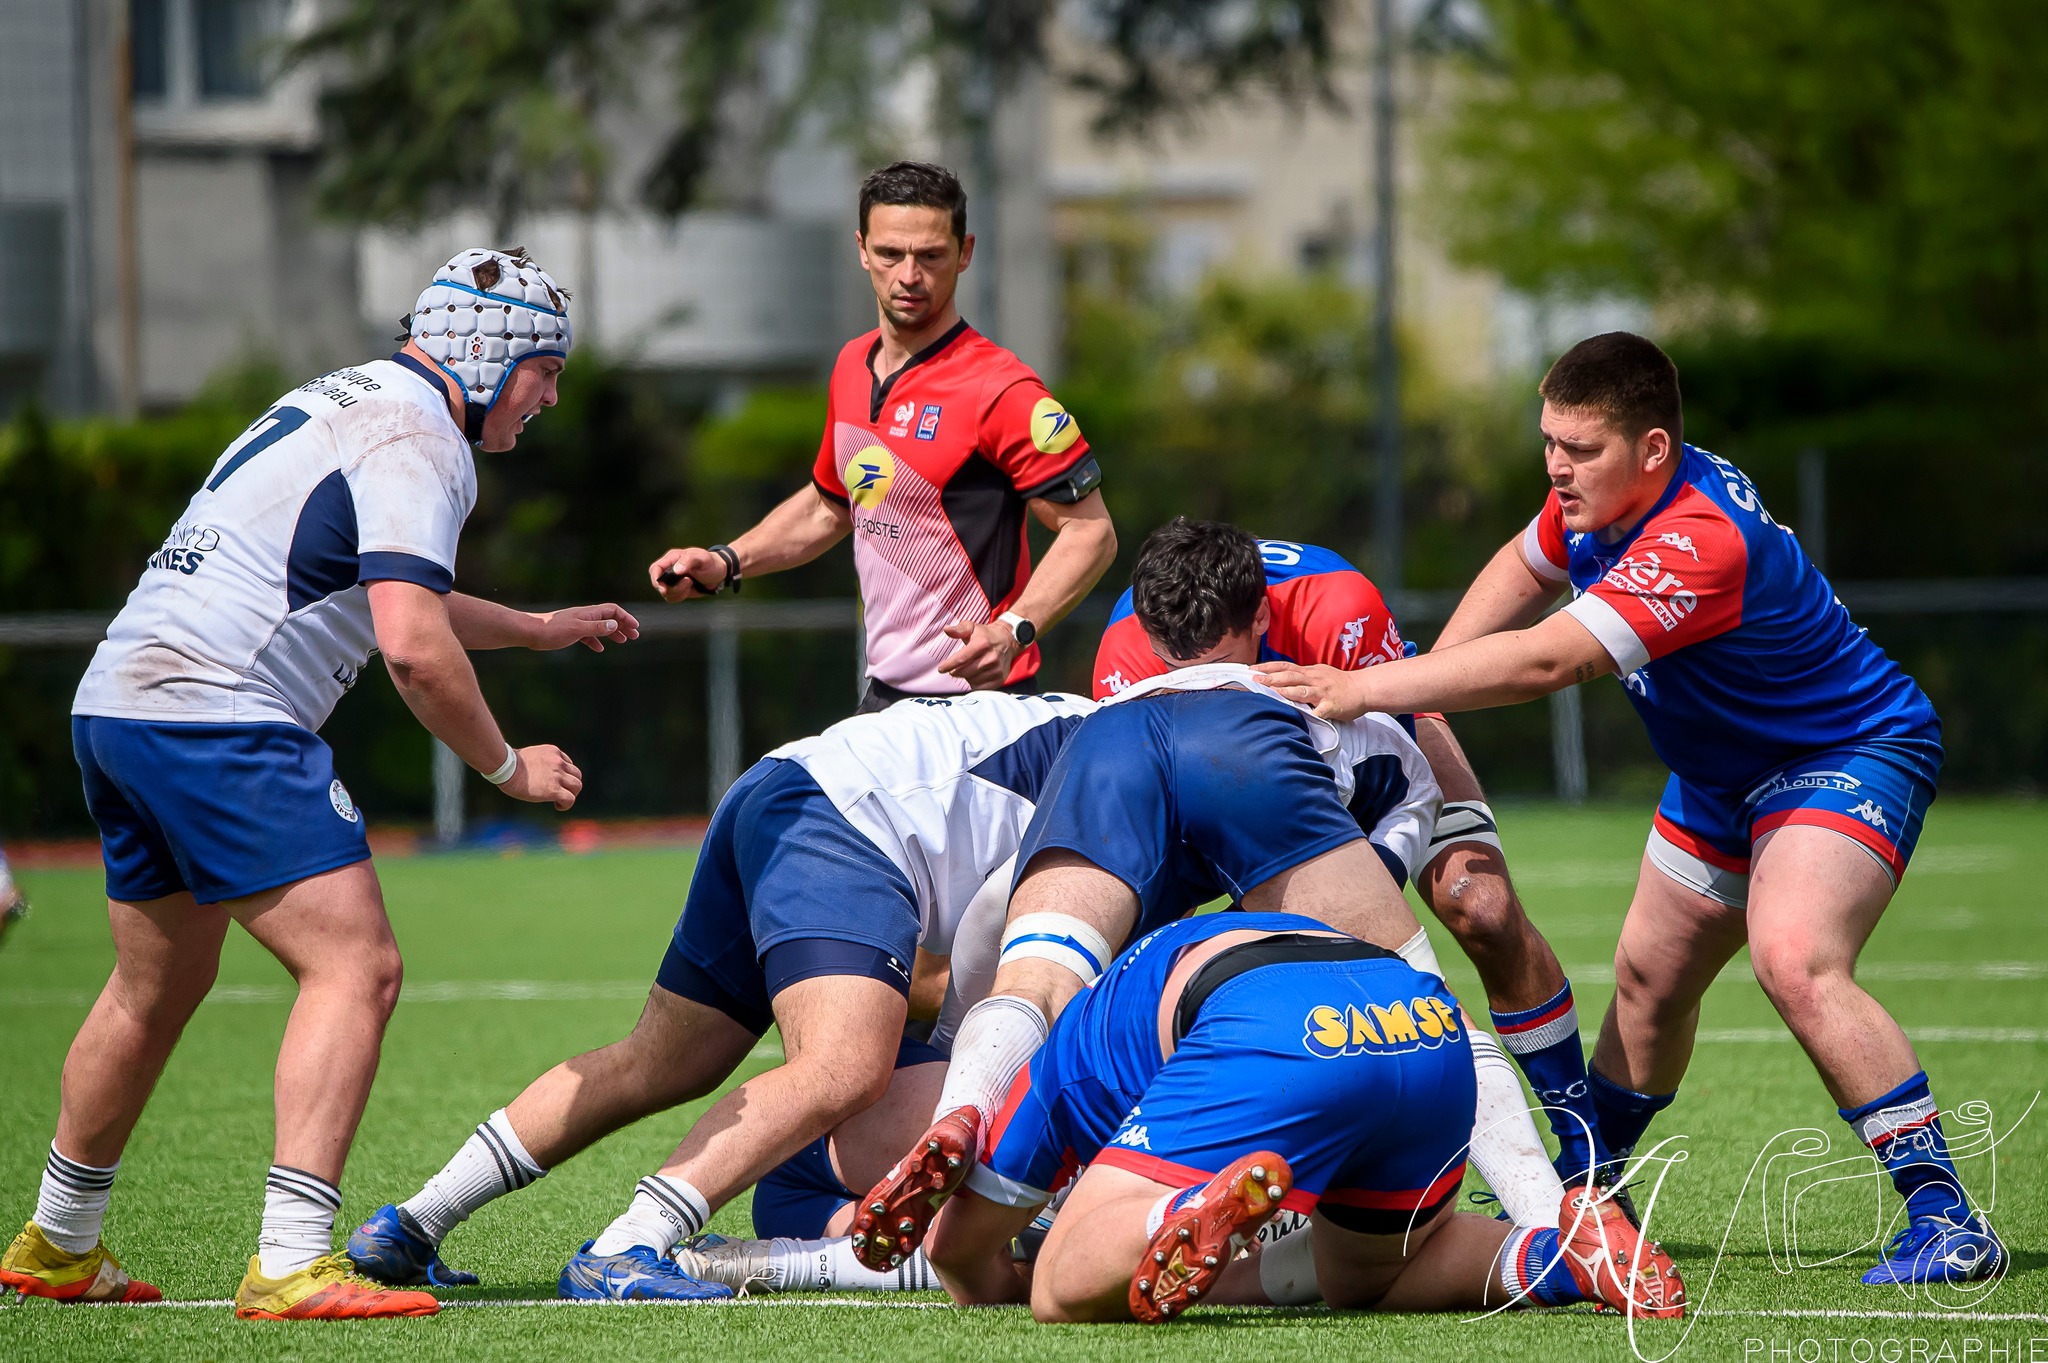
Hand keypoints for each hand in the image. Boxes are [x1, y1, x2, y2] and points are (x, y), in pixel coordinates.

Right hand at [498, 745, 582, 809]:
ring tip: (560, 800)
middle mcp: (559, 762)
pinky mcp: (554, 788)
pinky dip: (566, 805)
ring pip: (577, 786)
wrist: (506, 768)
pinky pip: (570, 799)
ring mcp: (558, 775)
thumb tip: (537, 772)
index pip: (568, 764)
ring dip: (571, 794)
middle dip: (571, 785)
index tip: (555, 782)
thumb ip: (539, 762)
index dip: (564, 775)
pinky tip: (558, 806)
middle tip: (561, 793)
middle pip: (577, 775)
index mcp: (554, 752)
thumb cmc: (509, 764)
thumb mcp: (530, 756)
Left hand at [531, 603, 640, 651]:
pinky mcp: (570, 632)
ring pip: (600, 626)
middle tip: (634, 636)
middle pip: (609, 618)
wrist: (531, 632)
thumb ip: (596, 628)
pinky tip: (600, 649)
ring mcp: (577, 623)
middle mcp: (584, 616)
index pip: (612, 611)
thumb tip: (615, 624)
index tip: (635, 628)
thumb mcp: (577, 630)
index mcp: (588, 613)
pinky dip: (597, 640)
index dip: (625, 618)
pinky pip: (589, 635)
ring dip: (612, 633)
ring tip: (622, 641)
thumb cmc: (553, 630)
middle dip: (623, 625)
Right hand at [647, 548, 728, 601]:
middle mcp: (670, 569)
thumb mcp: (702, 558)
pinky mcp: (678, 589)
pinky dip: (681, 596)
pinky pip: (672, 598)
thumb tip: (676, 570)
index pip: (655, 568)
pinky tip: (690, 589)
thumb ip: (689, 560)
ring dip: (679, 592)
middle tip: (688, 582)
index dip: (656, 578)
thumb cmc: (710, 562)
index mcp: (672, 559)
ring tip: (691, 583)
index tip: (664, 587)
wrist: (719, 573)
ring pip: (666, 593)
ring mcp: (673, 581)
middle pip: (659, 583)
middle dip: (672, 588)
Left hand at [937, 618, 1020, 689]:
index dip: (948, 665)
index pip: (961, 658)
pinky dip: (975, 683)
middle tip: (954, 669)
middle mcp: (991, 657)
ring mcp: (996, 669)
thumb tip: (946, 629)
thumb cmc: (985, 635)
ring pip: (972, 680)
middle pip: (965, 672)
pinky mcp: (999, 679)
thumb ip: (958, 629)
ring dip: (966, 677)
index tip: (941, 669)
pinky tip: (975, 676)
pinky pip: (980, 688)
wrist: (1008, 641)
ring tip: (969, 669)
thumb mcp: (972, 627)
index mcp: (982, 644)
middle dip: (956, 671)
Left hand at [1251, 661, 1372, 720]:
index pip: (1285, 666)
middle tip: (1254, 679)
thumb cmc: (1340, 683)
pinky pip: (1319, 711)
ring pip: (1301, 690)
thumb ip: (1303, 677)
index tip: (1251, 669)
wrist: (1364, 688)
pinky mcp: (1331, 705)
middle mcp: (1314, 679)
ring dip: (1284, 691)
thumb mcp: (1319, 674)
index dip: (1268, 667)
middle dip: (1271, 677)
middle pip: (1290, 676)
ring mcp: (1323, 692)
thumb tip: (1283, 679)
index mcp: (1310, 672)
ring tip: (1270, 692)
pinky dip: (1309, 714)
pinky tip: (1298, 718)